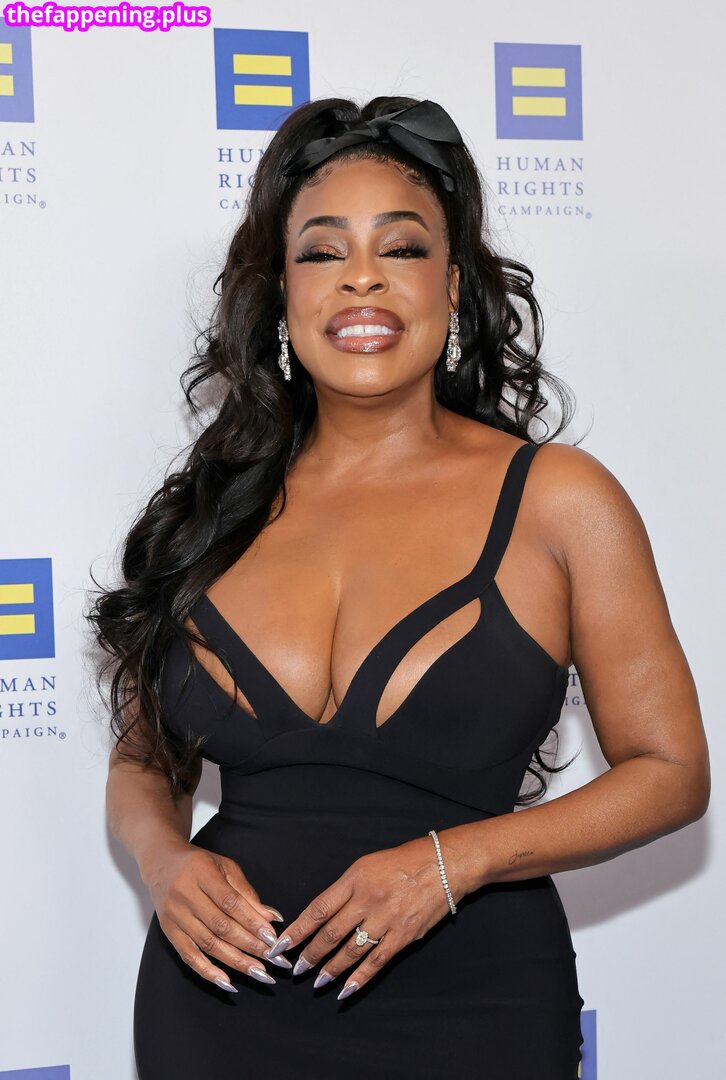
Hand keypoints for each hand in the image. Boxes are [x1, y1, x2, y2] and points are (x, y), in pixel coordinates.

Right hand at [142, 841, 287, 990]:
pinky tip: (227, 982)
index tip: (272, 937)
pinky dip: (208, 971)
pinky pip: (189, 956)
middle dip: (249, 945)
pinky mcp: (168, 931)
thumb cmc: (198, 863)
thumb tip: (270, 918)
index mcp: (202, 873)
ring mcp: (175, 915)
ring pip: (208, 944)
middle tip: (272, 958)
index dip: (252, 921)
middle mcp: (185, 895)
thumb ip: (246, 893)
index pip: (230, 902)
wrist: (161, 862)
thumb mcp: (224, 867)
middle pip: (220, 926)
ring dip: (235, 961)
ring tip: (258, 972)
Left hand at [266, 834, 460, 999]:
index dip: (298, 930)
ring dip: (331, 969)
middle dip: (310, 954)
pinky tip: (346, 990)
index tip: (282, 945)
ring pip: (350, 951)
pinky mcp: (403, 936)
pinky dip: (359, 978)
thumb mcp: (367, 865)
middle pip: (330, 933)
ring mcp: (385, 919)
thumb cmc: (403, 862)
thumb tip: (322, 917)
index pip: (318, 909)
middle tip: (296, 969)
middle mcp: (367, 899)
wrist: (443, 865)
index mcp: (354, 879)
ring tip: (317, 981)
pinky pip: (376, 962)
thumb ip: (345, 890)